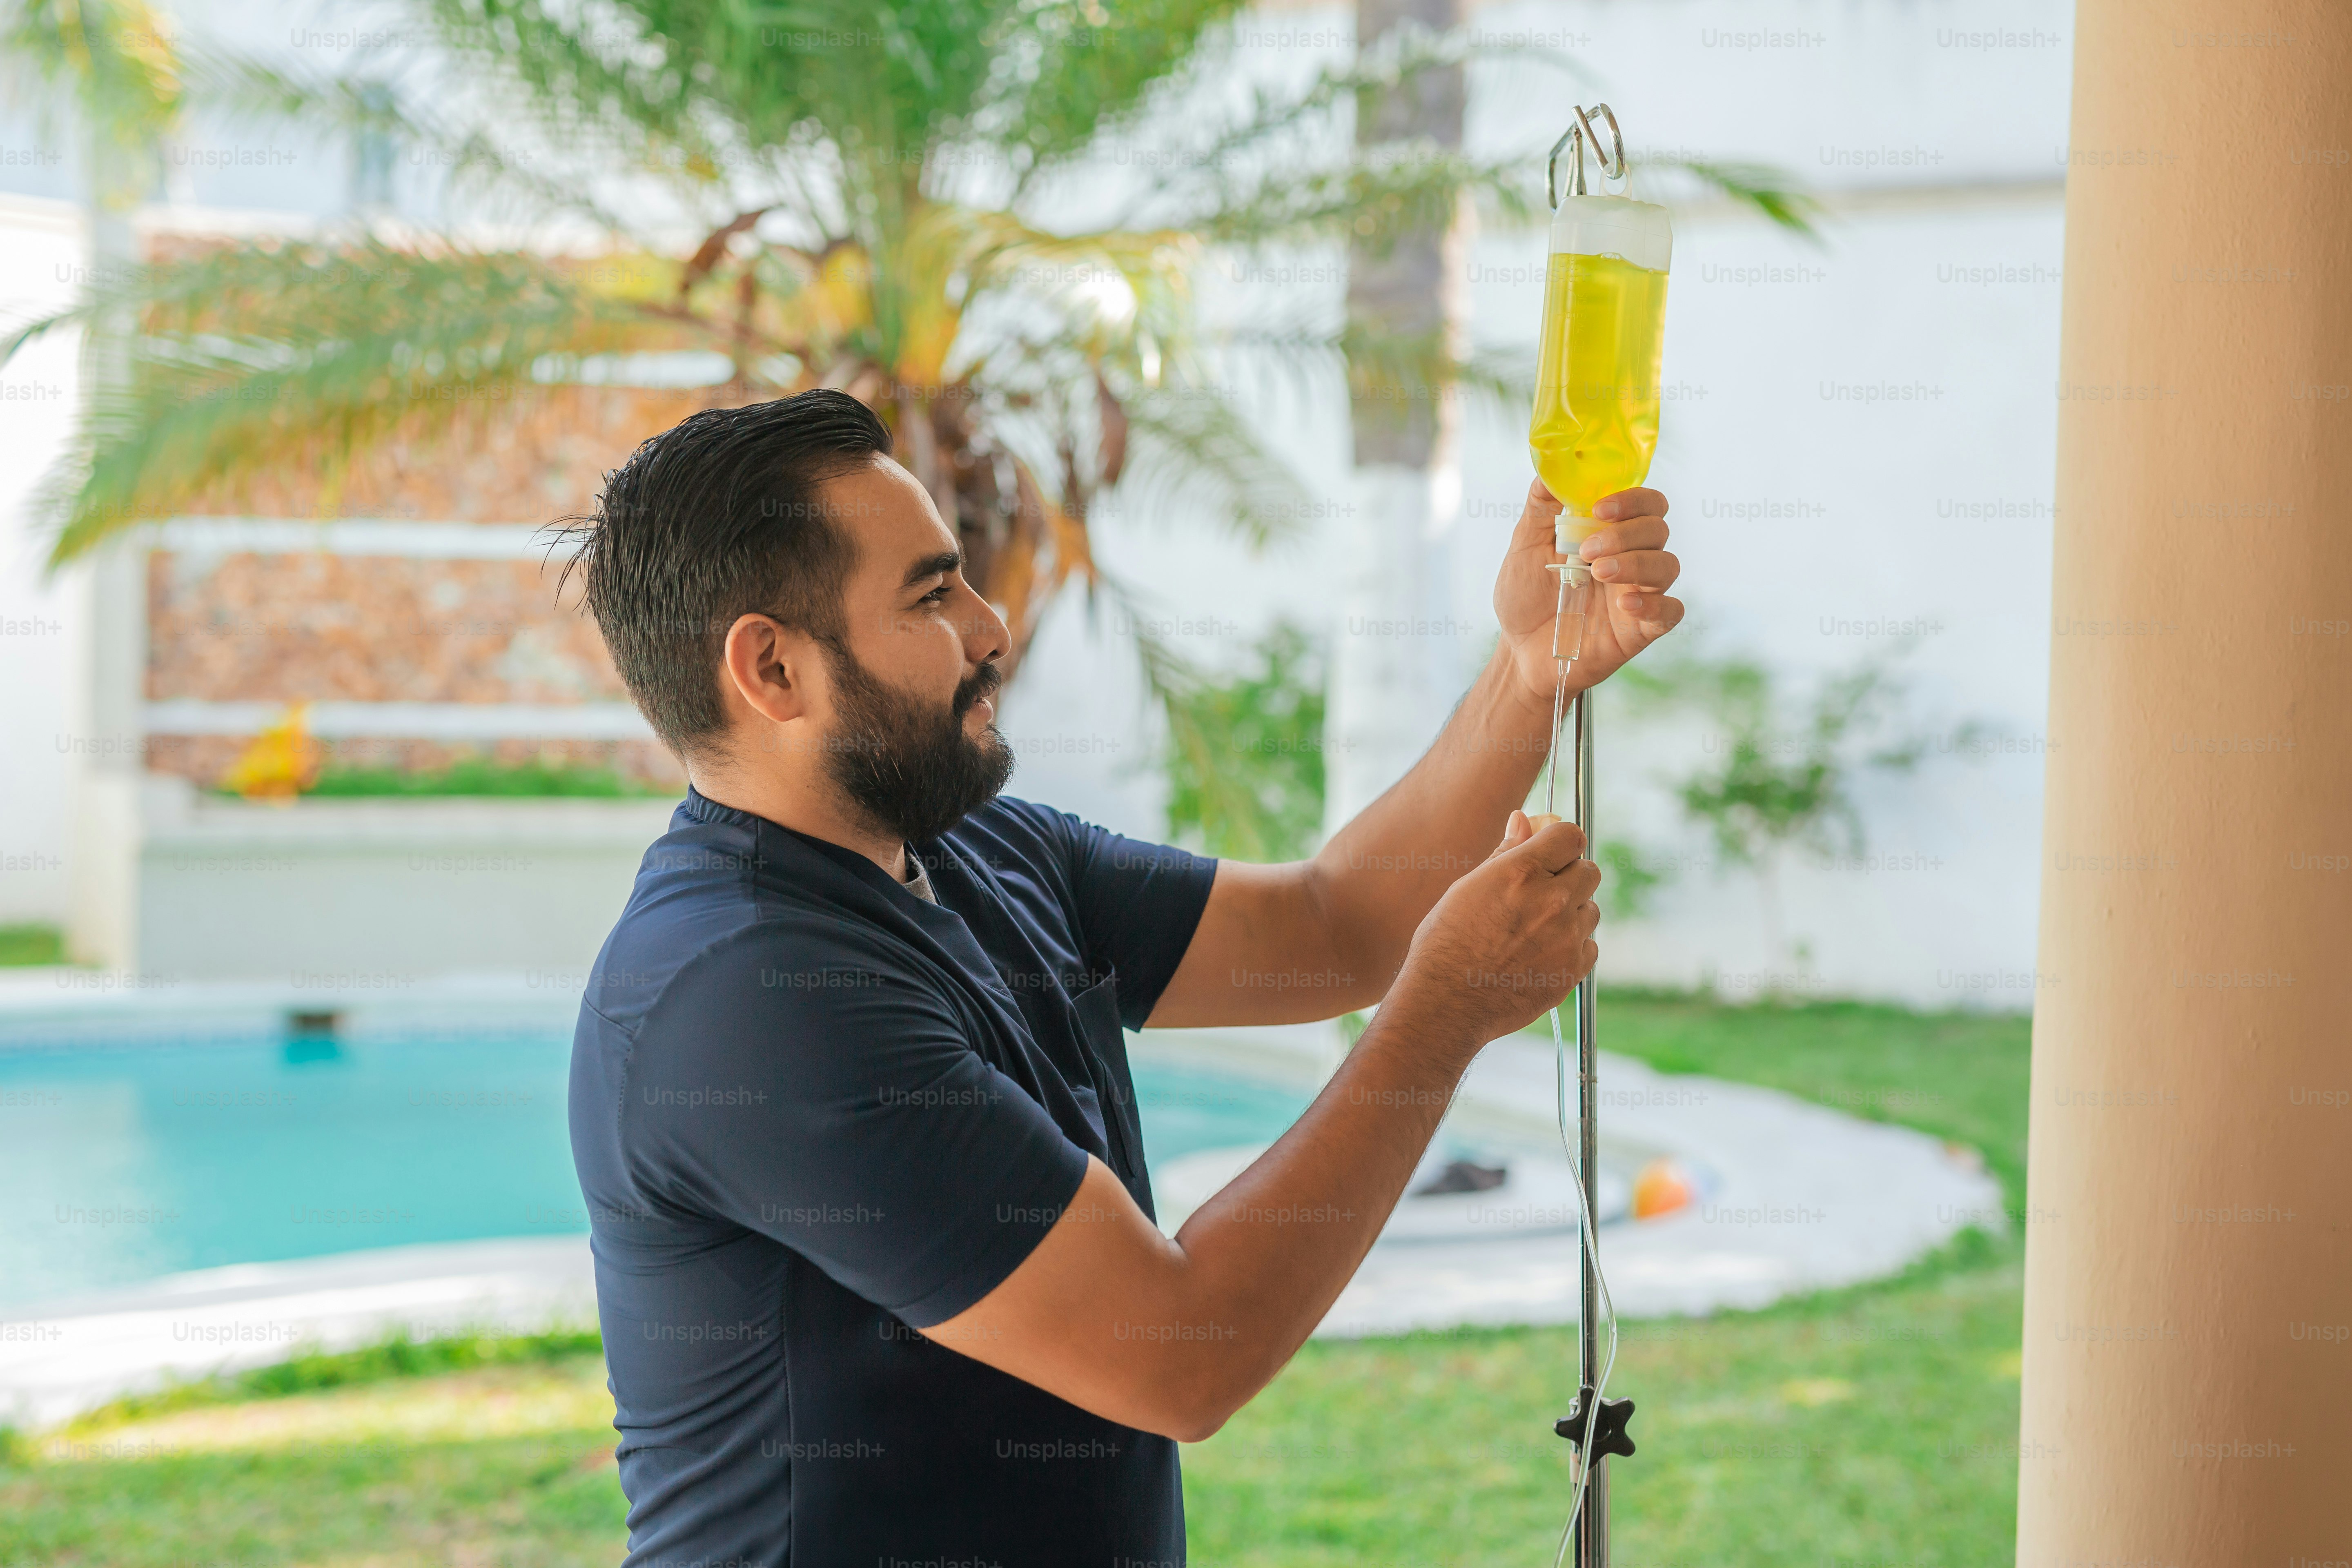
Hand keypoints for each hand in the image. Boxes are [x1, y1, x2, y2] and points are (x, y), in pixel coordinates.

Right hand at [1386, 811, 1599, 1052]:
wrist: (1447, 1003)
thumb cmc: (1447, 942)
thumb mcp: (1469, 888)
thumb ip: (1505, 853)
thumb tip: (1524, 820)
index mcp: (1521, 873)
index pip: (1570, 835)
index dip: (1560, 841)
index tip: (1549, 851)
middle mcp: (1551, 902)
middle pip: (1589, 870)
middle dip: (1570, 875)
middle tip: (1541, 891)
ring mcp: (1566, 938)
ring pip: (1591, 909)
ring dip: (1572, 912)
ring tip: (1535, 929)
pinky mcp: (1572, 970)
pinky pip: (1589, 945)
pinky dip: (1572, 945)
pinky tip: (1540, 953)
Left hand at [1492, 479, 1683, 709]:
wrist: (1519, 651)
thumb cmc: (1526, 597)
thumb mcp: (1526, 546)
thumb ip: (1542, 508)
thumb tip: (1550, 469)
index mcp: (1609, 533)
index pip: (1645, 503)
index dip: (1632, 499)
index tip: (1600, 509)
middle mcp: (1631, 559)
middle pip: (1658, 529)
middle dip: (1627, 533)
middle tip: (1588, 550)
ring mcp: (1640, 593)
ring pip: (1667, 565)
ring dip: (1636, 564)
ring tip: (1598, 573)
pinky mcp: (1642, 628)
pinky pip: (1671, 611)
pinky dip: (1655, 605)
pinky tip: (1625, 605)